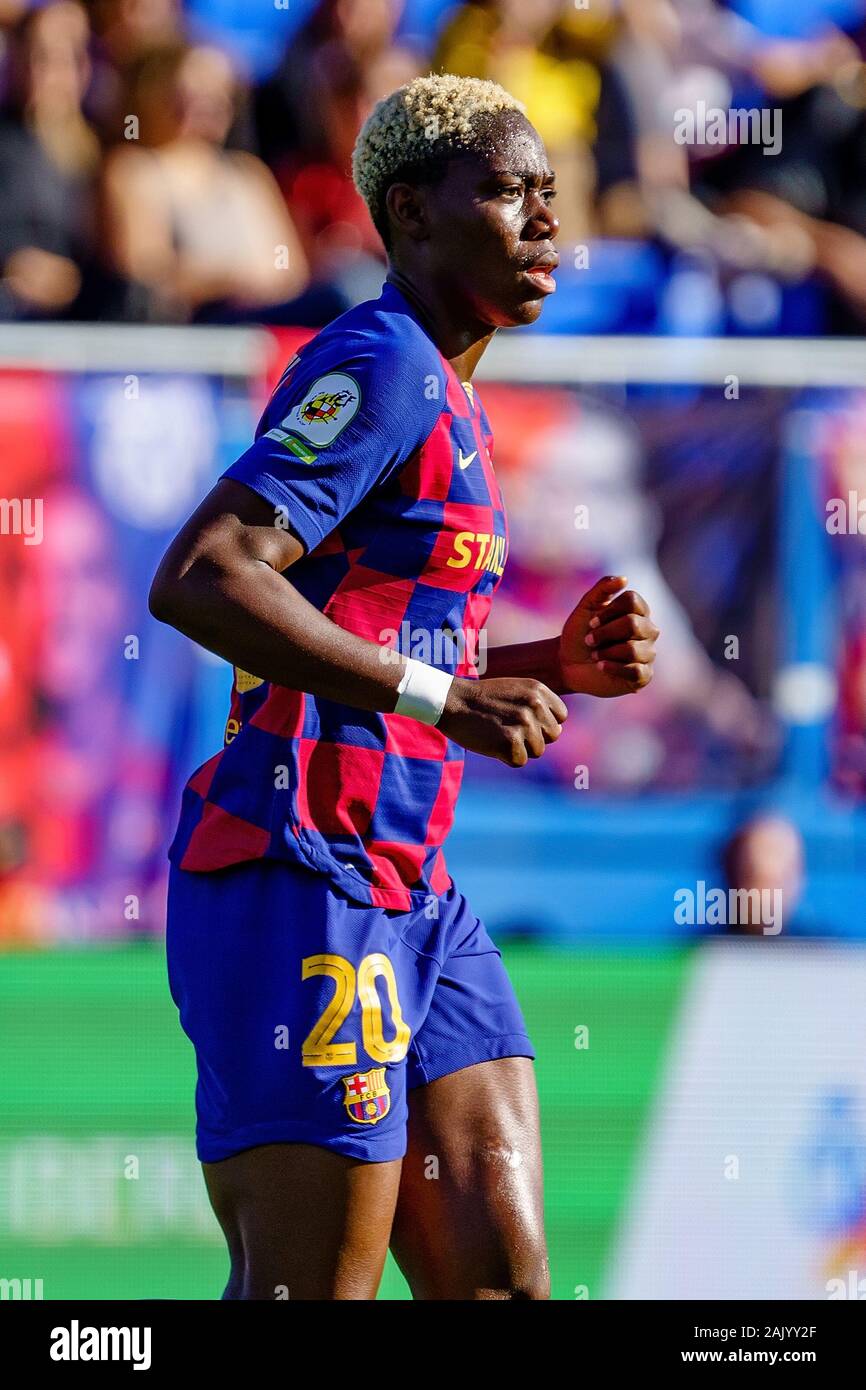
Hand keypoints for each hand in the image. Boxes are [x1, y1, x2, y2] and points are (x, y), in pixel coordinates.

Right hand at [439, 676, 567, 766]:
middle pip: (552, 736)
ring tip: (498, 733)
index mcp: (538, 690)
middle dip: (534, 737)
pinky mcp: (510, 742)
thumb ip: (538, 705)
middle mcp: (534, 704)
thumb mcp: (515, 691)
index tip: (522, 719)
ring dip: (519, 748)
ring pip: (538, 751)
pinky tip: (492, 742)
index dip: (543, 723)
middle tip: (508, 728)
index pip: (560, 717)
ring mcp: (523, 723)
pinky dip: (506, 757)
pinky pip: (520, 761)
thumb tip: (559, 731)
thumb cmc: (483, 700)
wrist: (452, 702)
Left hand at [559, 576, 658, 697]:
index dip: (609, 611)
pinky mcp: (644, 675)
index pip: (632, 601)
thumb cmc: (579, 634)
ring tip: (595, 656)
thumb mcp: (585, 607)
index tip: (592, 622)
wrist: (568, 664)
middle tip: (589, 641)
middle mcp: (648, 630)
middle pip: (632, 624)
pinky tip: (601, 667)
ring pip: (632, 649)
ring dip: (606, 652)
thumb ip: (602, 589)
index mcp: (638, 611)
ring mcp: (648, 653)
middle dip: (604, 633)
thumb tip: (624, 579)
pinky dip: (612, 668)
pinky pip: (635, 671)